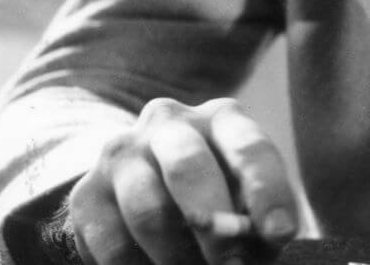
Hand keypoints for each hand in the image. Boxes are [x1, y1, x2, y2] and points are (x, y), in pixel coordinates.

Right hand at [68, 97, 298, 264]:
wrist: (140, 186)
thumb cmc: (217, 194)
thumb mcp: (244, 194)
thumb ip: (258, 215)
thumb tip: (268, 239)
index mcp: (221, 118)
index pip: (248, 146)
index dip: (267, 191)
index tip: (281, 233)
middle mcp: (169, 123)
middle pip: (188, 167)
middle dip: (215, 225)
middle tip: (232, 264)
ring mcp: (122, 153)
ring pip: (148, 210)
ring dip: (177, 256)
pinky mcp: (87, 193)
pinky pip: (114, 245)